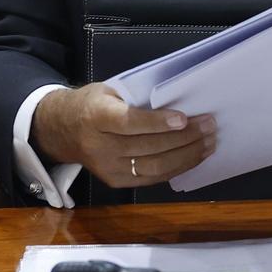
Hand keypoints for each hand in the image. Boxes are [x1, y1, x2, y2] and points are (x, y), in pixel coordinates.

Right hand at [31, 83, 215, 187]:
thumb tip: (177, 98)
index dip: (158, 123)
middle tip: (209, 125)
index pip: (129, 123)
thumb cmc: (92, 104)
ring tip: (209, 142)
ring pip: (155, 167)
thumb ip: (135, 97)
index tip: (184, 118)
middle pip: (148, 147)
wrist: (62, 130)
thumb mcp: (107, 90)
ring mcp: (108, 168)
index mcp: (96, 117)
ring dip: (187, 155)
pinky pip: (153, 178)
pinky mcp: (117, 181)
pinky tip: (195, 156)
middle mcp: (101, 146)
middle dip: (184, 138)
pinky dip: (178, 167)